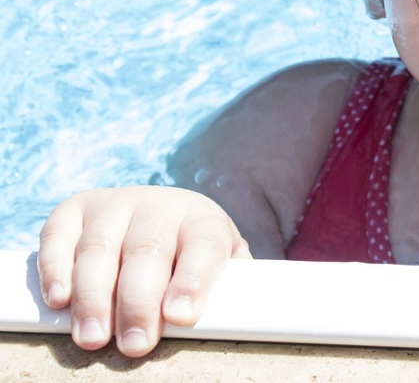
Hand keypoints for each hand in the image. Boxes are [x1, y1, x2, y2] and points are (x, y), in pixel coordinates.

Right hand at [37, 187, 250, 356]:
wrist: (162, 213)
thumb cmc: (193, 255)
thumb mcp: (222, 265)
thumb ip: (227, 288)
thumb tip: (232, 321)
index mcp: (202, 220)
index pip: (203, 245)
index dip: (192, 280)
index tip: (181, 316)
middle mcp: (159, 206)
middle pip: (148, 250)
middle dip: (139, 301)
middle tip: (136, 344)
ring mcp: (115, 205)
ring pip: (100, 247)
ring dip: (93, 296)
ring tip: (94, 337)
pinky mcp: (75, 211)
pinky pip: (58, 235)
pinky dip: (55, 268)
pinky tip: (60, 300)